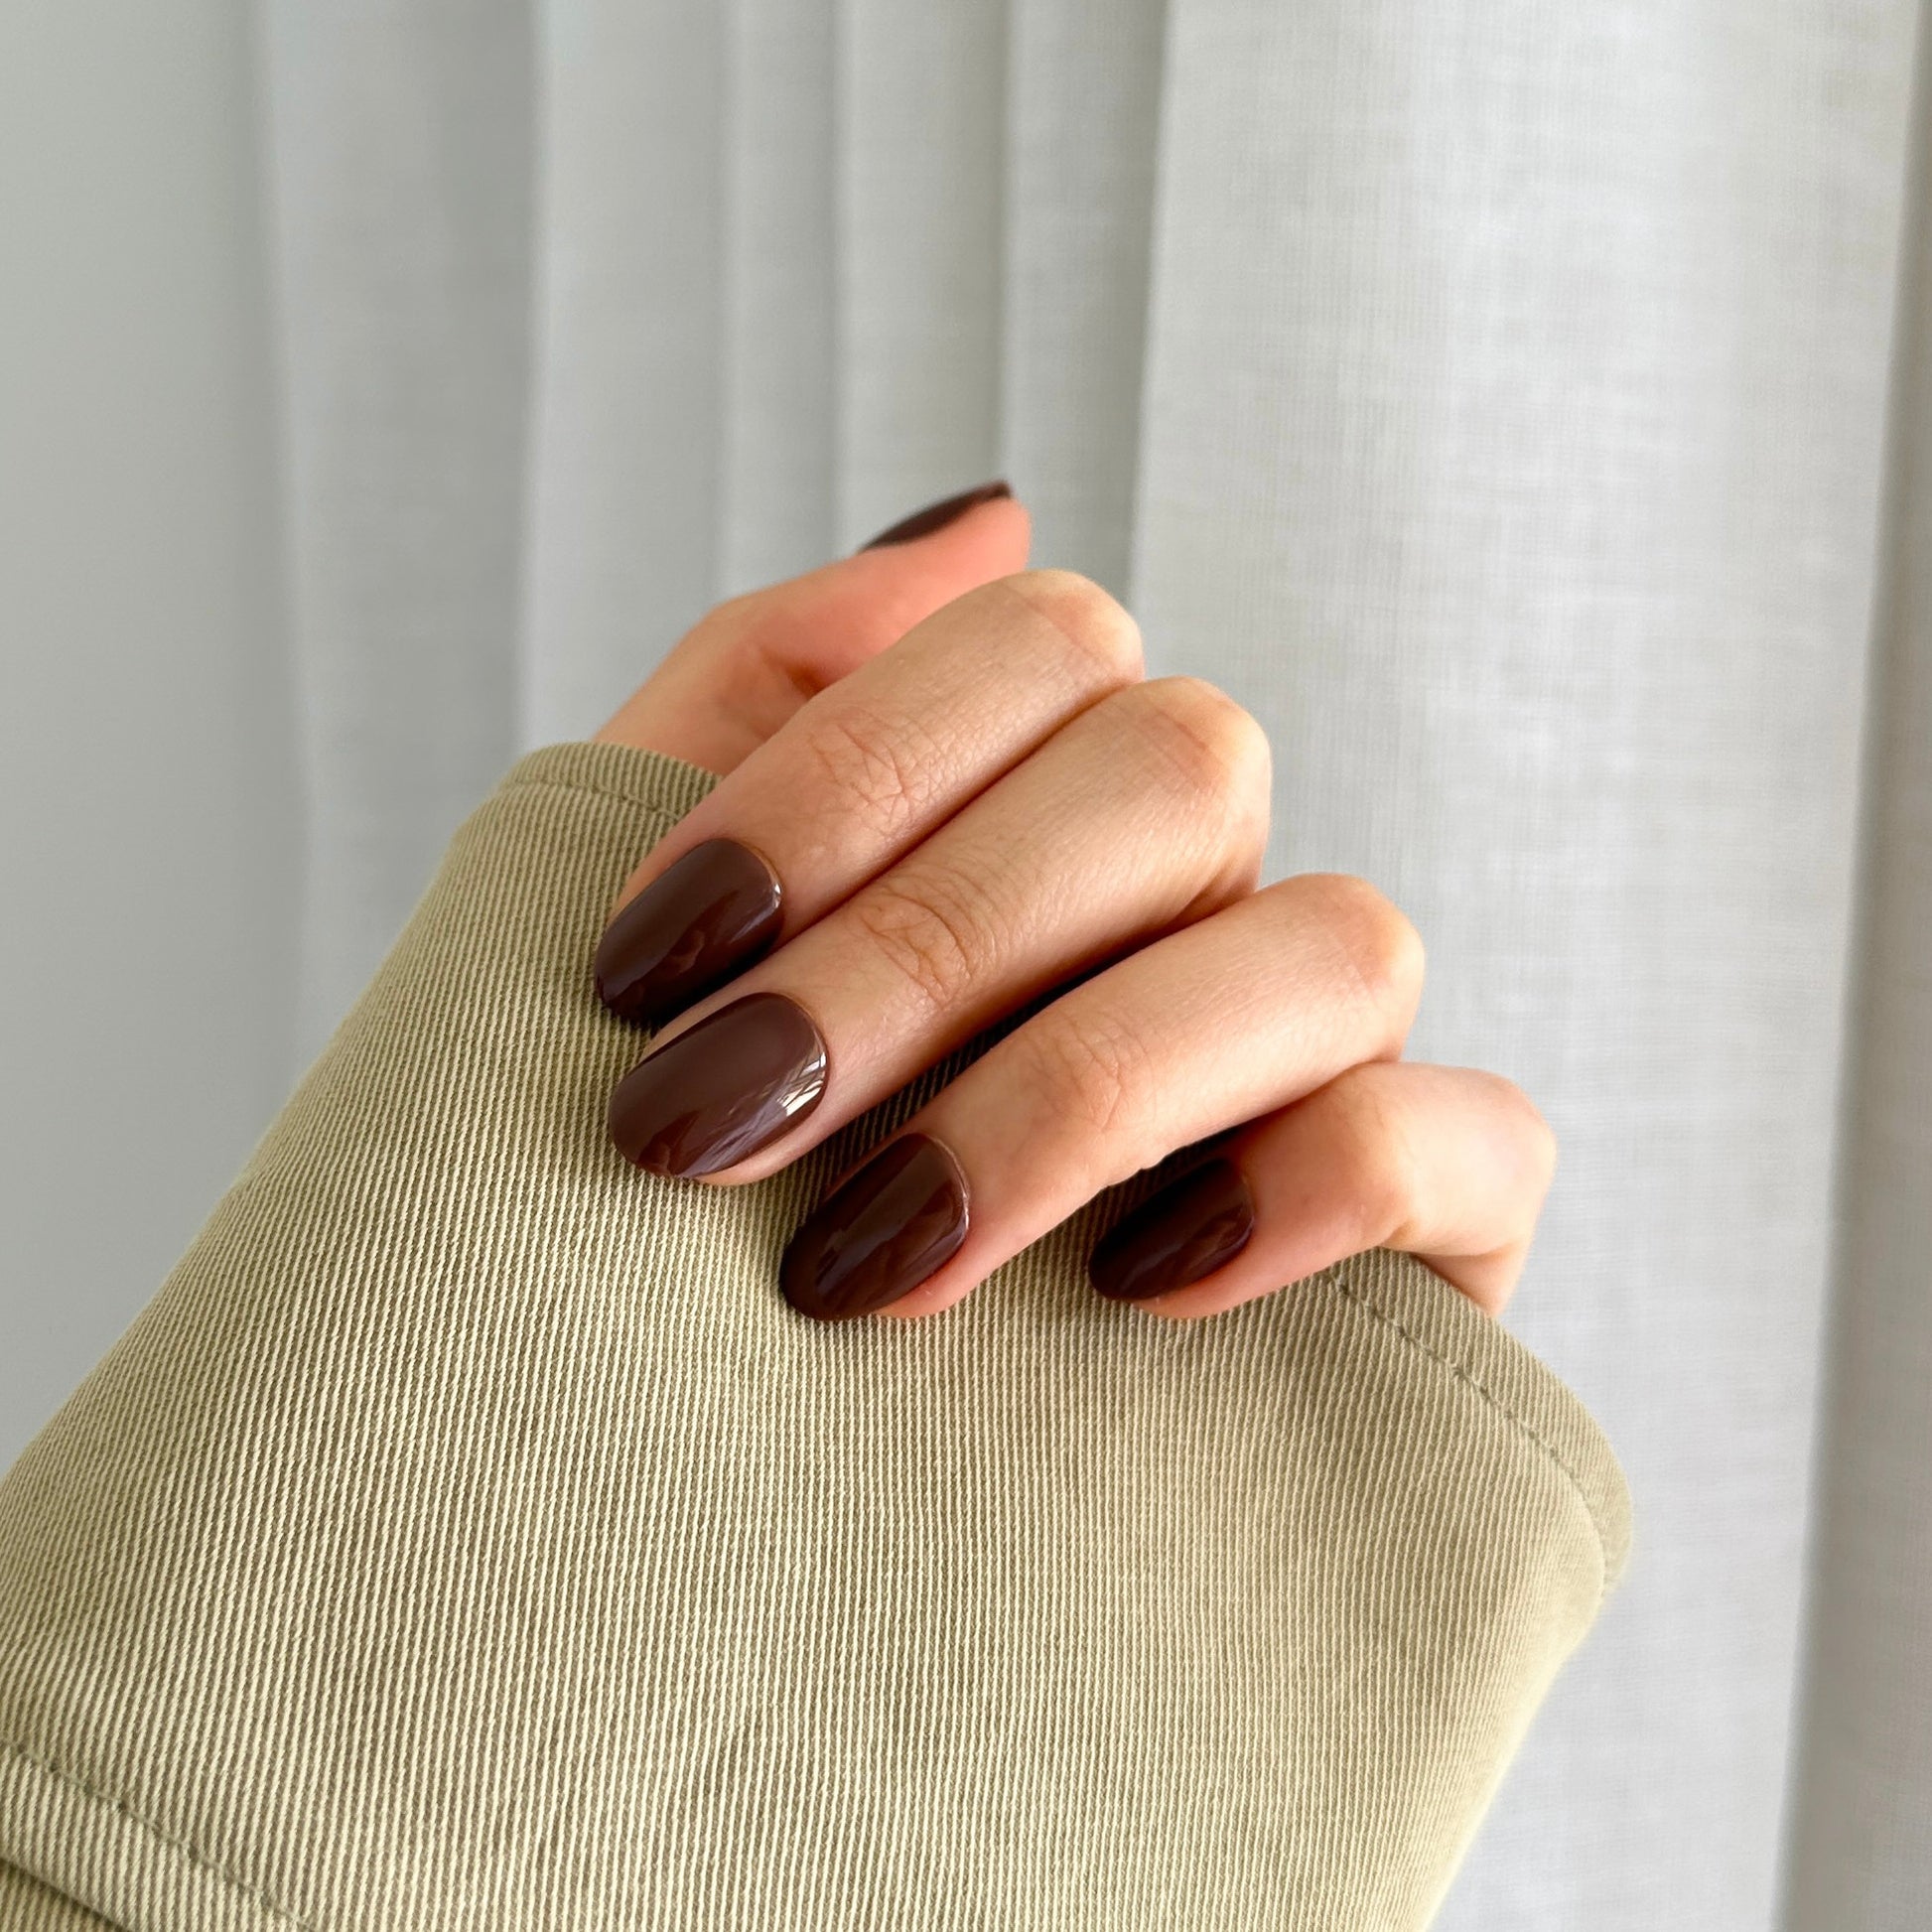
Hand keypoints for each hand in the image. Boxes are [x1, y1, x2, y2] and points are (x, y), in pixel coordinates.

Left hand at [591, 483, 1555, 1322]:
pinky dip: (1304, 1187)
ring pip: (1335, 938)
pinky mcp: (1441, 1224)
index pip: (1041, 642)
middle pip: (1186, 768)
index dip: (840, 780)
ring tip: (857, 1263)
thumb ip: (780, 688)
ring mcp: (1330, 1047)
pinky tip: (1128, 1288)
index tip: (645, 972)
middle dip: (926, 950)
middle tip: (712, 1125)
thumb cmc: (712, 1177)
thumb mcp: (682, 920)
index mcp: (1053, 790)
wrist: (733, 1470)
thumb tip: (985, 513)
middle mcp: (1214, 889)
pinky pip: (1472, 1135)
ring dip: (1075, 1090)